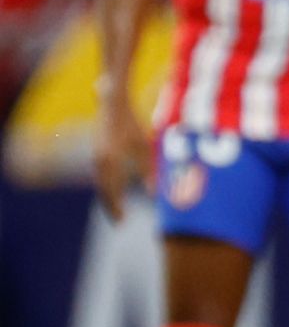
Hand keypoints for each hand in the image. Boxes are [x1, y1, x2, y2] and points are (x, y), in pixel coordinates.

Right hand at [92, 87, 153, 221]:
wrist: (112, 104)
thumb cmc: (131, 124)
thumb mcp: (144, 148)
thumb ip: (148, 172)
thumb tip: (153, 194)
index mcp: (110, 162)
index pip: (112, 192)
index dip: (117, 208)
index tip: (122, 222)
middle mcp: (99, 162)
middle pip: (104, 191)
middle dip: (111, 207)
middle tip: (119, 222)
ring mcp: (96, 157)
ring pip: (101, 184)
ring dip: (109, 198)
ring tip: (116, 211)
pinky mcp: (97, 153)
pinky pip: (100, 176)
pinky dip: (106, 187)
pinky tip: (114, 193)